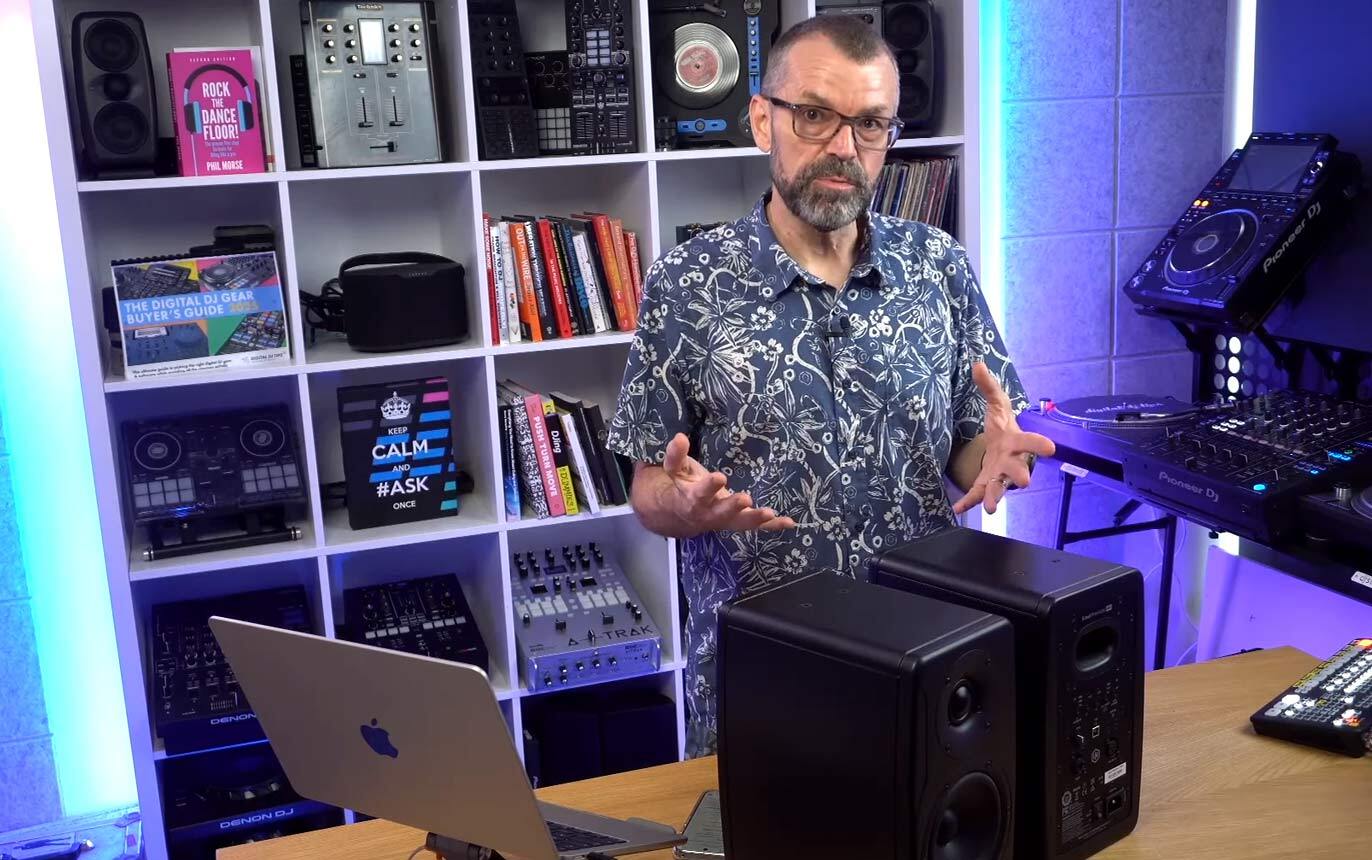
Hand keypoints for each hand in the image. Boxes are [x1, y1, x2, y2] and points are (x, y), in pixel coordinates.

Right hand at [661, 433, 796, 531]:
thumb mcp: (676, 470)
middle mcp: (710, 513)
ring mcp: (726, 520)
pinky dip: (773, 525)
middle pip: (721, 512)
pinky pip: (757, 527)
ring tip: (770, 513)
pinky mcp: (739, 522)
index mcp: (693, 498)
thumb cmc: (683, 486)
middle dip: (733, 506)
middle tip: (745, 498)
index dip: (709, 487)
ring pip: (740, 523)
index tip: (720, 476)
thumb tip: (680, 437)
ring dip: (755, 518)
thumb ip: (676, 455)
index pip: (700, 493)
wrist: (682, 515)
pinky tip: (790, 522)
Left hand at [952, 363, 1056, 514]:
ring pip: (1000, 488)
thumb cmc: (1003, 427)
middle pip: (1018, 470)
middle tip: (1025, 482)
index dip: (1040, 444)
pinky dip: (968, 503)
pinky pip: (977, 495)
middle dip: (1021, 475)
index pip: (1031, 441)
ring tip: (991, 508)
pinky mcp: (986, 484)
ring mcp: (999, 475)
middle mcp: (1012, 461)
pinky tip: (956, 510)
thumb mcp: (997, 404)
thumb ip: (988, 386)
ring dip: (996, 497)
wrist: (1001, 447)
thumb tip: (977, 364)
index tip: (1051, 448)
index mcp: (1017, 441)